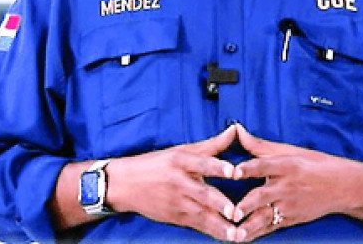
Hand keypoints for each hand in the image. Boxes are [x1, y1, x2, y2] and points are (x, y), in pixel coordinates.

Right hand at [105, 124, 241, 240]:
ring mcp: (176, 202)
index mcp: (180, 160)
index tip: (233, 171)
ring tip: (236, 234)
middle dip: (218, 203)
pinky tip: (227, 236)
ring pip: (200, 214)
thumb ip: (212, 144)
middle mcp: (178, 182)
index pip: (201, 162)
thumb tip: (236, 130)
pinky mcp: (175, 217)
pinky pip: (197, 225)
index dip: (217, 166)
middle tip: (234, 211)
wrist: (126, 185)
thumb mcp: (181, 150)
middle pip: (201, 192)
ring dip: (219, 225)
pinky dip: (212, 232)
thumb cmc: (158, 164)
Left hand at [229, 124, 345, 241]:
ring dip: (249, 226)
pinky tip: (242, 238)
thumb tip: (236, 129)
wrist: (342, 187)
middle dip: (247, 205)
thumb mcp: (290, 151)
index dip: (249, 168)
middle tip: (231, 212)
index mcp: (286, 165)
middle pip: (263, 195)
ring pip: (266, 217)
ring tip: (235, 234)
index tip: (234, 171)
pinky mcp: (291, 219)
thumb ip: (259, 145)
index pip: (264, 165)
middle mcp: (286, 186)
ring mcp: (289, 205)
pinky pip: (271, 227)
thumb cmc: (313, 164)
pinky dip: (256, 233)